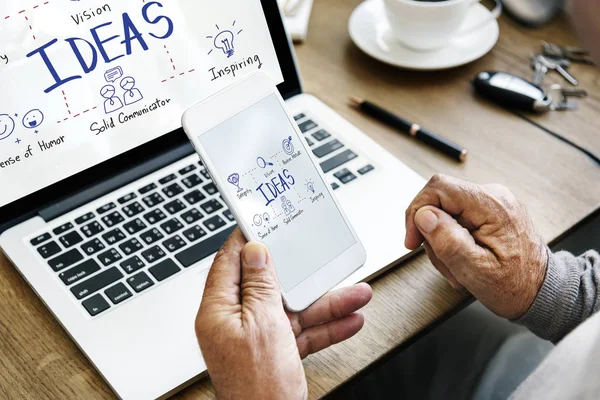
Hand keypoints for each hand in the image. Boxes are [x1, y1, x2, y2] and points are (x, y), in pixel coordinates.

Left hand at [195, 229, 371, 399]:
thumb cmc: (258, 388)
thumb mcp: (263, 324)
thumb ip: (260, 285)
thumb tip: (255, 252)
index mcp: (220, 311)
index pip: (230, 262)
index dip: (247, 240)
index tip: (265, 222)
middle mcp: (235, 322)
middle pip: (269, 285)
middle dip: (303, 275)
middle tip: (318, 257)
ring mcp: (257, 339)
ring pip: (293, 309)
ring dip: (325, 302)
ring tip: (355, 293)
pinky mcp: (276, 353)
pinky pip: (302, 331)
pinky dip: (325, 326)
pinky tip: (349, 319)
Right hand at [405, 174, 547, 319]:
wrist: (542, 292)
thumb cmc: (516, 286)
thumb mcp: (475, 270)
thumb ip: (448, 240)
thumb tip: (423, 215)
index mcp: (492, 205)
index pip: (438, 187)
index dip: (417, 211)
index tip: (412, 240)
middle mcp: (493, 196)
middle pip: (439, 200)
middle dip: (431, 233)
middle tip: (442, 261)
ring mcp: (491, 203)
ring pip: (444, 211)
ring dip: (441, 241)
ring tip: (456, 267)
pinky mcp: (488, 212)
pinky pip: (456, 218)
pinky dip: (451, 240)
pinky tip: (461, 260)